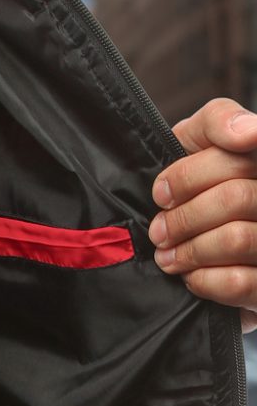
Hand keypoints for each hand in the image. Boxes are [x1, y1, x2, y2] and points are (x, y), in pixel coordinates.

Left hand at [148, 97, 256, 332]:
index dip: (188, 177)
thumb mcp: (201, 139)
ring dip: (189, 250)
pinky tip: (190, 277)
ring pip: (237, 239)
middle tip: (158, 231)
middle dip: (184, 218)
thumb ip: (219, 122)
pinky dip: (204, 280)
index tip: (160, 193)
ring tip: (168, 256)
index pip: (237, 158)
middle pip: (235, 199)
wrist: (192, 227)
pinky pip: (241, 283)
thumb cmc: (199, 179)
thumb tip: (248, 132)